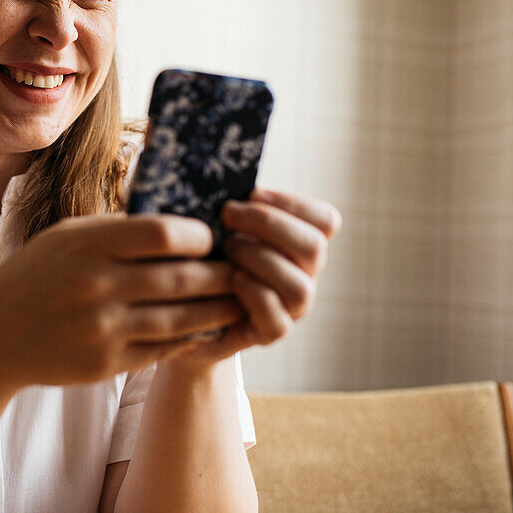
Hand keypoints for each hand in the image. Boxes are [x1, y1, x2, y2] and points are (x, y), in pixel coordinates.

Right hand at [0, 214, 246, 395]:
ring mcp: (102, 329)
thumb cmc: (34, 276)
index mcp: (87, 245)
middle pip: (181, 277)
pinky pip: (163, 349)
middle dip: (220, 274)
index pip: (164, 234)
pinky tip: (204, 328)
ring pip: (181, 318)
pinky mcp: (106, 364)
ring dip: (216, 310)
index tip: (212, 238)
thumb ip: (117, 231)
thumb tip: (179, 224)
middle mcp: (96, 286)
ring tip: (236, 300)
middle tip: (242, 269)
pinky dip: (189, 338)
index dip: (199, 235)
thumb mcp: (66, 238)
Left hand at [162, 188, 341, 369]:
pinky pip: (278, 322)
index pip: (325, 220)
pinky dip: (254, 297)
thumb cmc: (208, 251)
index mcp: (301, 243)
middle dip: (268, 225)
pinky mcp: (268, 333)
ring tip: (226, 248)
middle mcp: (304, 274)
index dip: (291, 203)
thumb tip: (223, 179)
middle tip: (227, 214)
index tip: (252, 193)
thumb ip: (236, 205)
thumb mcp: (223, 223)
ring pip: (300, 288)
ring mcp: (290, 307)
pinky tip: (230, 279)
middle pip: (314, 248)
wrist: (186, 305)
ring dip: (259, 260)